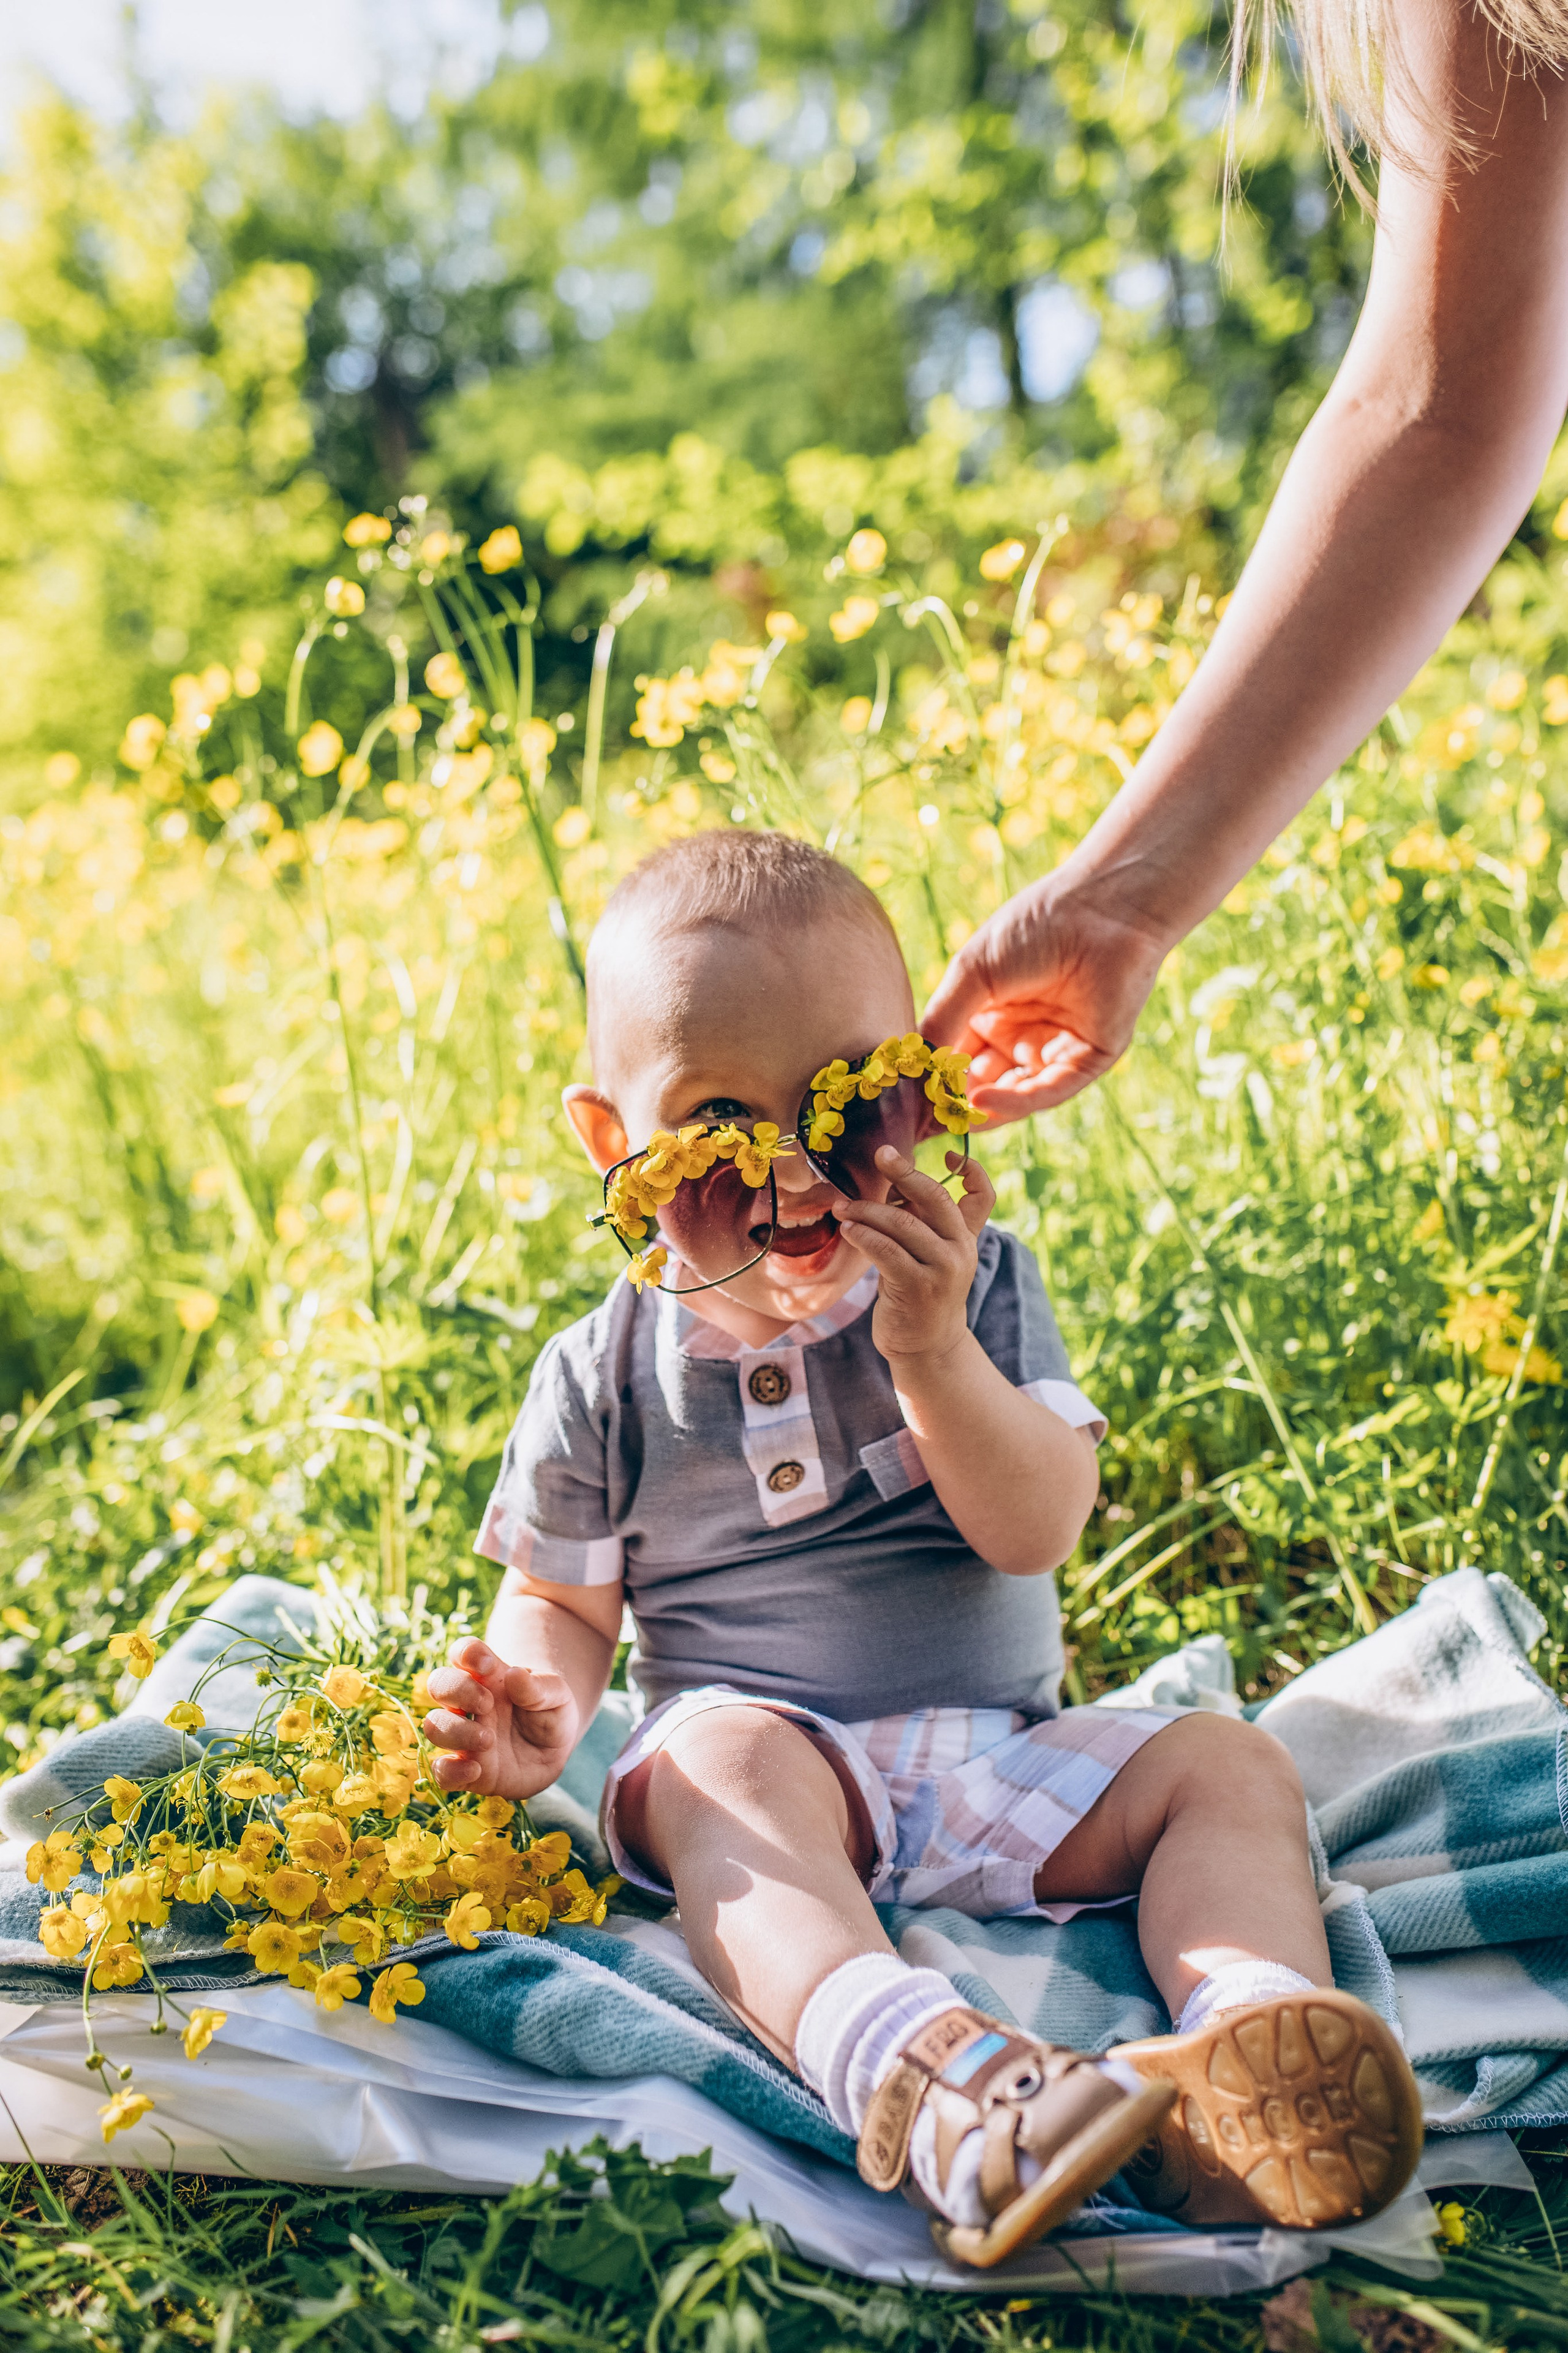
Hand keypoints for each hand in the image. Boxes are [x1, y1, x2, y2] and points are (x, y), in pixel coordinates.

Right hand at [422, 1636, 579, 1799]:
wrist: (555, 1755)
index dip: (466, 1652)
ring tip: (488, 1739)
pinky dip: (448, 1771)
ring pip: (434, 1726)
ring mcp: (465, 1738)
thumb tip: (514, 1674)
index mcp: (490, 1678)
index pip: (463, 1652)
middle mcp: (470, 1705)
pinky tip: (476, 1770)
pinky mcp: (466, 1770)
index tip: (486, 1665)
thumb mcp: (557, 1696)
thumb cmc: (551, 1715)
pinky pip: (440, 1771)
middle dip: (456, 1690)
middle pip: (439, 1683)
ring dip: (454, 1731)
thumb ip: (540, 1686)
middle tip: (487, 1704)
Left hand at [834, 1146, 994, 1365]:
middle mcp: (960, 1250)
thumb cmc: (919, 1292)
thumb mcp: (927, 1255)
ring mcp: (942, 1269)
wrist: (927, 1346)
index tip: (951, 1154)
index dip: (973, 1171)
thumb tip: (889, 1187)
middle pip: (936, 1197)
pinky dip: (863, 1235)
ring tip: (842, 1207)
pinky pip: (886, 1250)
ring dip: (866, 1210)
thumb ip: (919, 1223)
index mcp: (966, 1237)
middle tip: (880, 1154)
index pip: (982, 1197)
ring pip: (901, 1223)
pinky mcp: (918, 1287)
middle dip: (905, 1172)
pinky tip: (848, 1230)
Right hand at [921, 873, 1169, 1124]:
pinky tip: (980, 1103)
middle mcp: (1022, 1035)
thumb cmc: (1035, 925)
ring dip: (980, 1111)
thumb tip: (911, 1070)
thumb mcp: (973, 974)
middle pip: (981, 1083)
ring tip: (947, 1119)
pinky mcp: (1088, 1059)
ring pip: (1013, 1094)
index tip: (900, 1105)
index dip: (930, 1080)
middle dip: (953, 1104)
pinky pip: (1048, 1090)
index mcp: (992, 1012)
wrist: (1102, 906)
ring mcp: (1055, 1050)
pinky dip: (1014, 1102)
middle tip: (920, 1125)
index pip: (955, 1058)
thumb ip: (942, 1022)